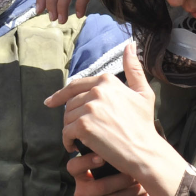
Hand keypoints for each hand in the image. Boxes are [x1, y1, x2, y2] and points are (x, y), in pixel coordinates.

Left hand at [45, 43, 186, 195]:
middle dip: (73, 118)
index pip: (76, 85)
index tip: (50, 102)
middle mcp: (97, 90)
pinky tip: (75, 147)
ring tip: (80, 140)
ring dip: (71, 131)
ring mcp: (89, 107)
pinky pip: (66, 132)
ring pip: (67, 118)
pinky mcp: (84, 126)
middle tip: (80, 132)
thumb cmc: (144, 124)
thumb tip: (130, 45)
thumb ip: (134, 68)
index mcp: (107, 80)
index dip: (61, 95)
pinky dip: (68, 142)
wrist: (145, 151)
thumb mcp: (143, 92)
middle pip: (70, 103)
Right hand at [67, 153, 150, 195]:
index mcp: (79, 174)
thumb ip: (105, 151)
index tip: (102, 157)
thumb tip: (124, 131)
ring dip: (133, 191)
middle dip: (123, 179)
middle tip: (137, 172)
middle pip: (101, 186)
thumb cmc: (111, 172)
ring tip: (144, 183)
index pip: (74, 166)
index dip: (87, 162)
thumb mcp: (103, 163)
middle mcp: (81, 192)